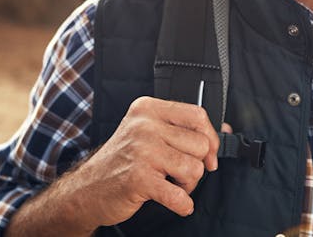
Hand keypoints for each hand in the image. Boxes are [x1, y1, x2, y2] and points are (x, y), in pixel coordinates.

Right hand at [6, 96, 224, 235]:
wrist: (86, 190)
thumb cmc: (123, 160)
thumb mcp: (150, 133)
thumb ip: (185, 129)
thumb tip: (225, 130)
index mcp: (148, 109)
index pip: (197, 115)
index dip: (210, 137)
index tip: (210, 154)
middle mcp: (144, 125)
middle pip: (199, 144)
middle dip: (196, 165)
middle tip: (179, 173)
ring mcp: (141, 151)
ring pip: (194, 168)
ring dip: (188, 184)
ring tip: (171, 184)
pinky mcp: (139, 178)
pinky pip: (179, 195)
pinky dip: (183, 204)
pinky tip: (178, 203)